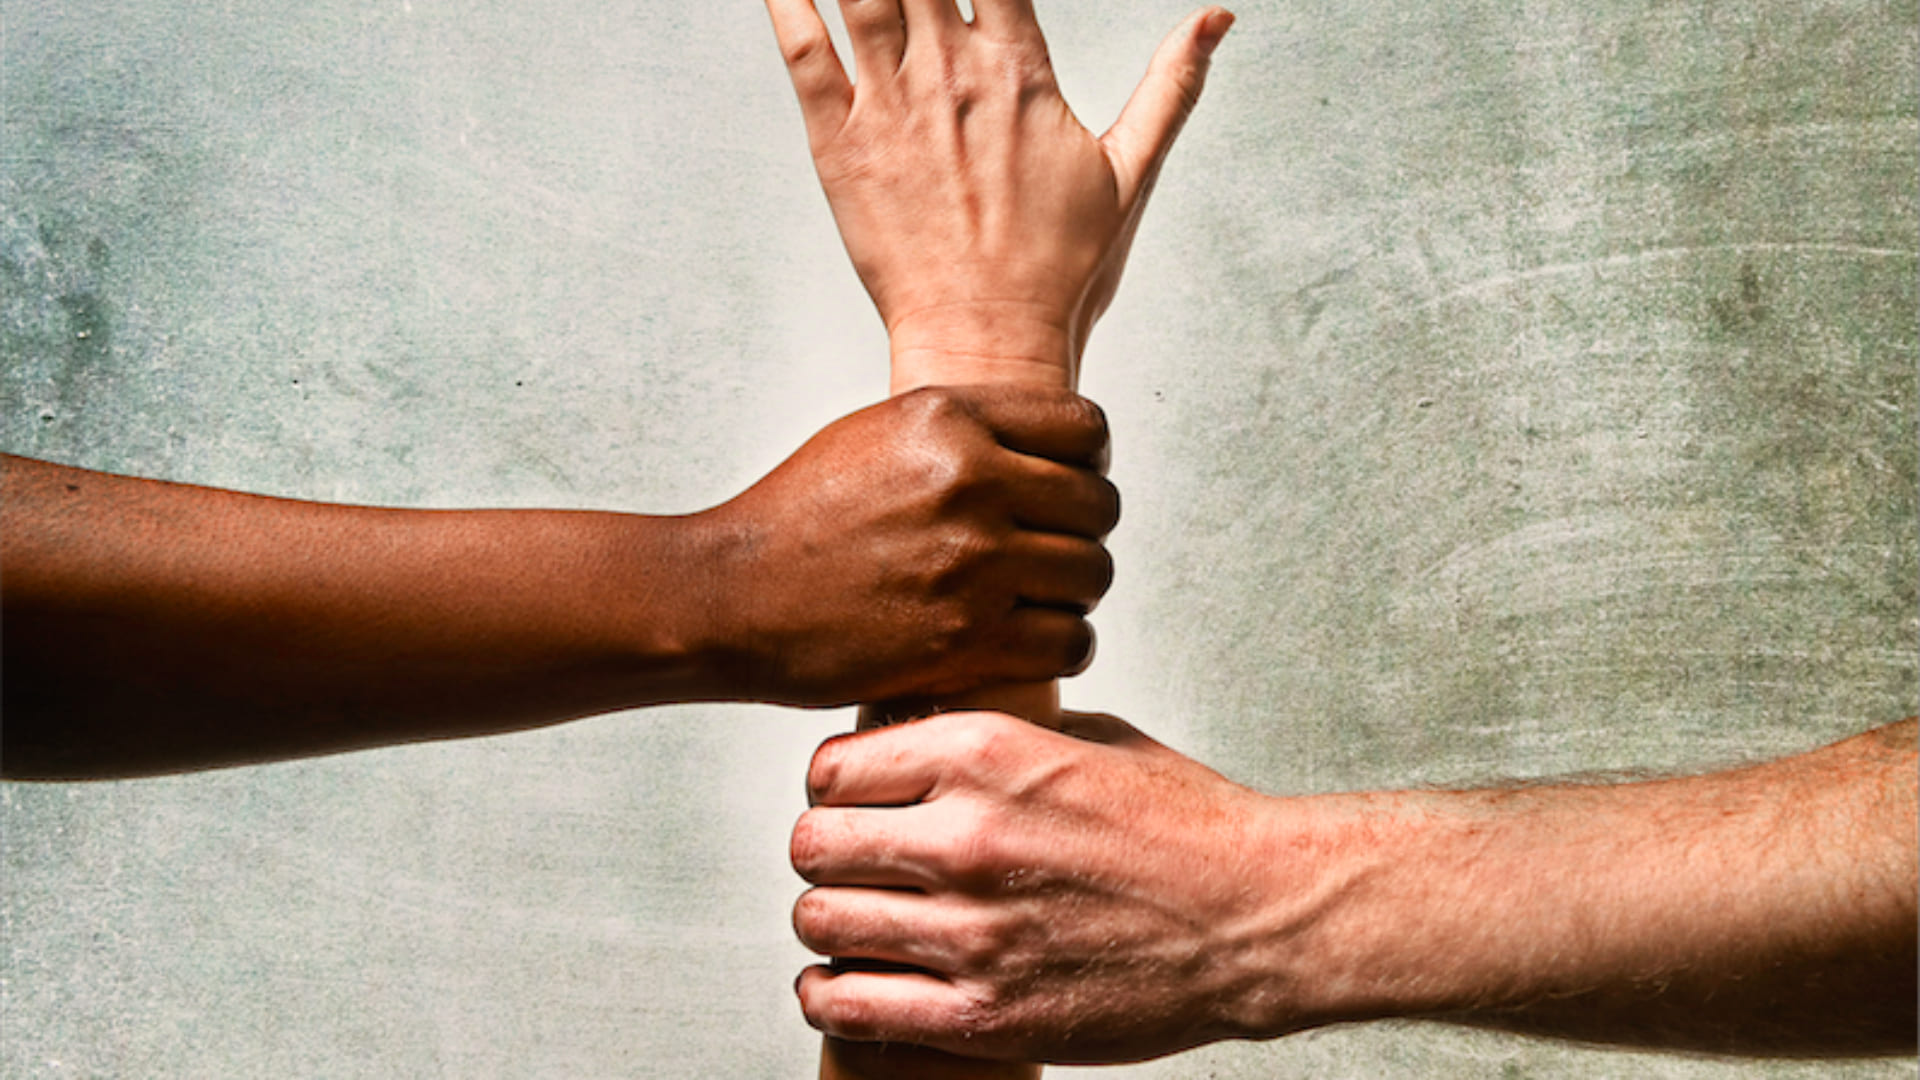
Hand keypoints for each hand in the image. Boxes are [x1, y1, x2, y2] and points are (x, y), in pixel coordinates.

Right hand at [695, 386, 1118, 706]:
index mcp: (948, 418)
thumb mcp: (878, 434)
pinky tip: (1030, 643)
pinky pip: (1070, 641)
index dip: (1089, 462)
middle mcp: (968, 481)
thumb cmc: (799, 518)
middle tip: (1049, 555)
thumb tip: (1046, 446)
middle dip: (1081, 532)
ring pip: (1091, 574)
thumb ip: (964, 428)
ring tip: (1036, 600)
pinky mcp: (966, 639)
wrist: (729, 596)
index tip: (1068, 488)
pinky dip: (1061, 646)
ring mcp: (971, 563)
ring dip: (1073, 593)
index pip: (1084, 427)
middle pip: (1099, 504)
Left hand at [763, 0, 1234, 390]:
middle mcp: (951, 74)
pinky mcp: (839, 143)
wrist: (988, 345)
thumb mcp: (1130, 173)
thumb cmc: (1061, 273)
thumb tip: (1219, 18)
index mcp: (1019, 71)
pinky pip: (802, 48)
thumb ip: (1173, 88)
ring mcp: (890, 106)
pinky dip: (787, 1)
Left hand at [789, 709, 1279, 1062]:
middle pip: (813, 846)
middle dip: (824, 855)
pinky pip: (850, 1007)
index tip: (846, 805)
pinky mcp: (985, 1015)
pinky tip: (844, 986)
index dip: (832, 789)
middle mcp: (966, 837)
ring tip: (849, 927)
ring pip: (820, 923)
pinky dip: (829, 997)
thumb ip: (995, 735)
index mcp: (985, 754)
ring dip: (826, 925)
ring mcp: (972, 931)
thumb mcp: (1089, 738)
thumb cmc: (1186, 826)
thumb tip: (923, 736)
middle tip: (848, 867)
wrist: (1259, 915)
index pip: (832, 769)